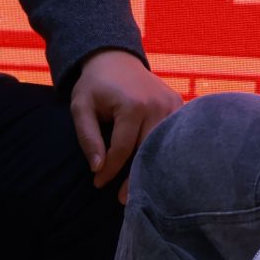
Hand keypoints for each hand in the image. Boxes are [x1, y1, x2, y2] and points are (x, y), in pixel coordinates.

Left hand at [69, 49, 181, 202]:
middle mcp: (157, 105)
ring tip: (143, 189)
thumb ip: (88, 136)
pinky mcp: (179, 105)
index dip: (110, 171)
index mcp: (132, 105)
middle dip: (134, 178)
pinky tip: (158, 169)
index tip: (97, 184)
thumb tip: (98, 168)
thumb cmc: (95, 85)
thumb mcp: (81, 106)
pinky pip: (175, 136)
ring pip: (165, 147)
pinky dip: (166, 153)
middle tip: (124, 201)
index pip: (123, 150)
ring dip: (153, 168)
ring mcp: (172, 105)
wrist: (116, 58)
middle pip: (148, 152)